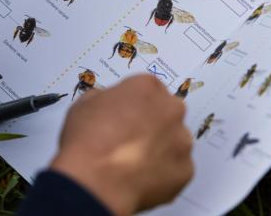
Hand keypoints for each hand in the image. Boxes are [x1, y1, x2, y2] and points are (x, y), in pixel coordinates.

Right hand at [50, 75, 193, 215]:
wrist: (95, 182)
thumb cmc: (86, 139)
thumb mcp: (85, 104)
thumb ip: (106, 99)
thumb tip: (111, 106)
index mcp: (148, 87)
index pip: (147, 90)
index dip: (133, 104)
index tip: (122, 118)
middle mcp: (172, 109)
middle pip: (167, 112)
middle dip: (154, 122)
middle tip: (132, 139)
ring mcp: (182, 142)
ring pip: (176, 141)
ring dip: (162, 148)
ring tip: (136, 164)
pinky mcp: (186, 171)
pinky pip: (176, 169)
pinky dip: (164, 174)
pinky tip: (142, 180)